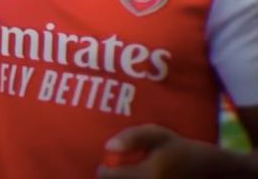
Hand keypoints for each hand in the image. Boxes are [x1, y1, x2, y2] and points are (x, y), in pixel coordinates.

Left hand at [97, 125, 230, 178]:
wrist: (205, 168)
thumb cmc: (176, 147)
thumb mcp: (157, 134)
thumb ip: (131, 137)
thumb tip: (108, 147)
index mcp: (150, 174)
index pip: (110, 176)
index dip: (103, 170)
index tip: (105, 165)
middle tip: (113, 174)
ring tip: (123, 177)